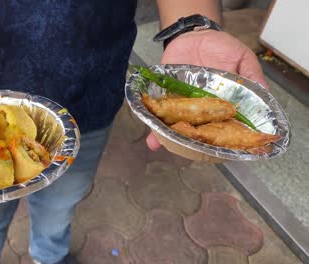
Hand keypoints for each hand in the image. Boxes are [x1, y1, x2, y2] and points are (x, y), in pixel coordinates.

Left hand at [146, 30, 266, 150]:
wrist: (194, 35)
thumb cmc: (221, 47)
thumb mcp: (242, 58)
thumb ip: (251, 75)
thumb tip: (264, 92)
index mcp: (221, 104)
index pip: (222, 126)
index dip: (221, 139)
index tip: (219, 149)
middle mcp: (201, 109)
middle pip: (195, 131)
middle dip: (190, 142)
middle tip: (186, 150)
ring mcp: (182, 104)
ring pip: (175, 126)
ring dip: (167, 136)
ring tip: (160, 143)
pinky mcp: (166, 96)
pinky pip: (159, 112)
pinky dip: (152, 121)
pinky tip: (149, 136)